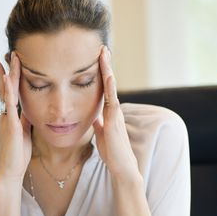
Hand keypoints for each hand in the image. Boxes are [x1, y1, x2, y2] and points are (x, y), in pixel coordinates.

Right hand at [0, 52, 31, 182]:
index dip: (11, 78)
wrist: (12, 169)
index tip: (13, 63)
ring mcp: (7, 118)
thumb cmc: (18, 152)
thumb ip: (25, 118)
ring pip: (6, 92)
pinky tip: (7, 79)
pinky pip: (9, 104)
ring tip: (8, 59)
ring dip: (7, 75)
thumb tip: (30, 108)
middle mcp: (6, 114)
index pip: (11, 92)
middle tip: (9, 53)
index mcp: (11, 115)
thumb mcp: (24, 130)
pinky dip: (8, 91)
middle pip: (6, 88)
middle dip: (7, 70)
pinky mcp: (10, 125)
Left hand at [93, 46, 139, 180]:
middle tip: (102, 48)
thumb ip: (99, 123)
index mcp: (110, 112)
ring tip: (104, 53)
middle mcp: (114, 109)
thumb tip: (94, 117)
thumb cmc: (112, 152)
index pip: (105, 89)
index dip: (101, 74)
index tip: (98, 59)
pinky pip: (111, 99)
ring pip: (111, 87)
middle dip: (105, 65)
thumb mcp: (102, 134)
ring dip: (107, 70)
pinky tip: (107, 74)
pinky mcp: (114, 120)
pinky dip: (109, 86)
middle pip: (109, 83)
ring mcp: (115, 113)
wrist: (122, 166)